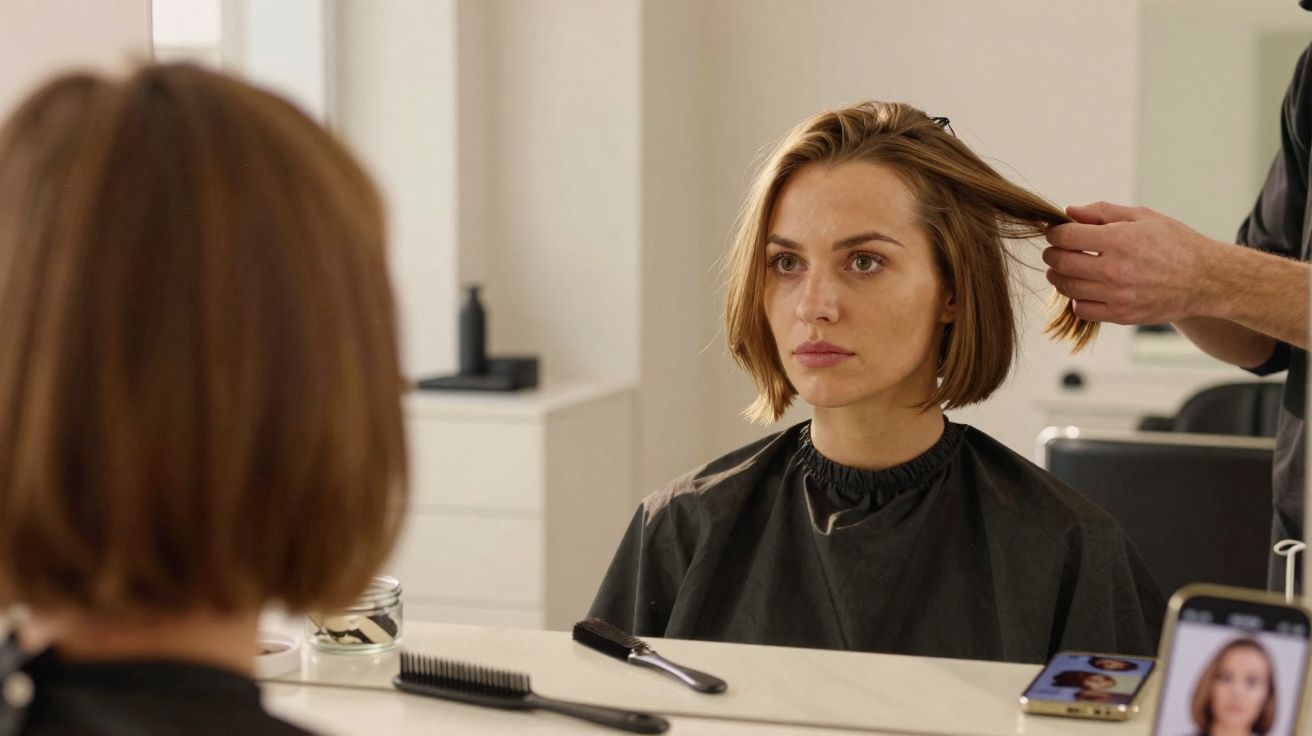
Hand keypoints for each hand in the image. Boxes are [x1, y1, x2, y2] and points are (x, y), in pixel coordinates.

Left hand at [1042, 201, 1223, 324]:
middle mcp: (1115, 270)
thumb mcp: (1142, 217)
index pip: (1065, 237)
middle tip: (1056, 251)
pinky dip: (1077, 298)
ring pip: (1067, 288)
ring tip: (1068, 268)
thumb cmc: (1175, 243)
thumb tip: (1068, 211)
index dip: (1054, 233)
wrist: (1206, 279)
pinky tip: (1085, 288)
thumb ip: (1102, 212)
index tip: (1056, 232)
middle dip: (1052, 254)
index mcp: (1119, 240)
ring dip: (1060, 277)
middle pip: (1060, 263)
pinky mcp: (1121, 315)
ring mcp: (1117, 295)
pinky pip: (1082, 310)